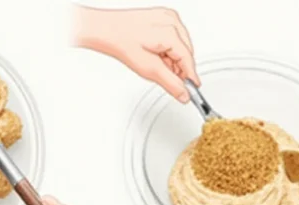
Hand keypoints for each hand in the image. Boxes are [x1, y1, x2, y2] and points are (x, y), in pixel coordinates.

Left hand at [72, 5, 198, 102]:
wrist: (105, 30)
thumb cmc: (121, 42)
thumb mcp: (148, 69)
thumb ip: (170, 83)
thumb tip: (184, 94)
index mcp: (171, 31)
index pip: (188, 59)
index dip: (190, 76)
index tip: (192, 89)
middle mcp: (172, 20)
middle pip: (185, 51)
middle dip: (177, 67)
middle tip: (165, 77)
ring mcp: (167, 16)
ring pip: (179, 45)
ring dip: (171, 58)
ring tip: (154, 62)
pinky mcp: (162, 16)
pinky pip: (173, 36)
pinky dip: (166, 48)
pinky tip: (154, 53)